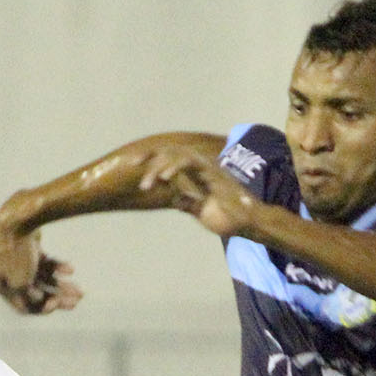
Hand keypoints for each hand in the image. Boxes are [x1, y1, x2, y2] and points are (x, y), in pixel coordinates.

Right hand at [0, 211, 80, 315]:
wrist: (18, 218)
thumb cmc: (17, 253)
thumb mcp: (21, 284)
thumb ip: (29, 299)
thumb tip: (40, 304)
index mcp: (1, 285)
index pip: (22, 306)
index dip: (41, 309)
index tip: (56, 304)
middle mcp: (8, 275)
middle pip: (36, 293)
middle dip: (57, 298)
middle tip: (76, 302)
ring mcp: (19, 261)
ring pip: (44, 279)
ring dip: (62, 286)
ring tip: (80, 291)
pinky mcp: (30, 250)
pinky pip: (45, 264)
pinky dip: (57, 267)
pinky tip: (71, 269)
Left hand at [138, 146, 256, 239]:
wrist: (246, 224)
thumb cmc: (228, 219)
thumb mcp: (201, 212)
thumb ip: (188, 203)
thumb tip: (175, 200)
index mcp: (195, 175)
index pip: (170, 160)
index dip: (151, 162)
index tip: (133, 167)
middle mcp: (200, 167)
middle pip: (170, 151)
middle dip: (148, 156)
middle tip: (130, 164)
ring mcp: (206, 167)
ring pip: (177, 154)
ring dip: (158, 167)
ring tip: (145, 184)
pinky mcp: (213, 171)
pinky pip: (190, 162)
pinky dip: (176, 167)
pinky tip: (164, 177)